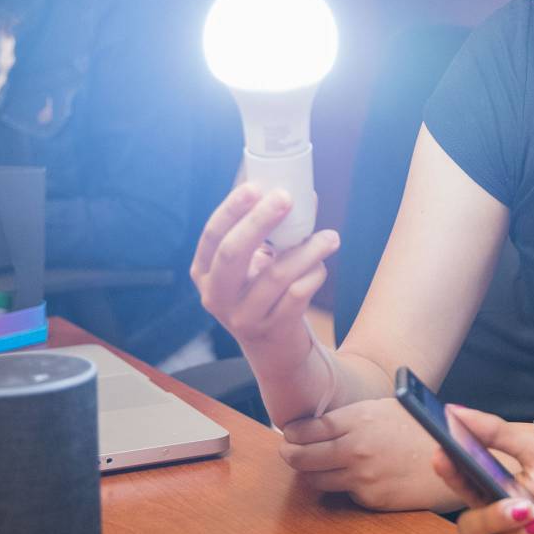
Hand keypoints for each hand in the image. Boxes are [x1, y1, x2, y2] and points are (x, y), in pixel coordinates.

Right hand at [189, 184, 338, 372]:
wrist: (273, 347)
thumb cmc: (263, 291)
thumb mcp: (255, 264)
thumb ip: (272, 232)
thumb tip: (306, 195)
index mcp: (204, 272)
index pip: (212, 236)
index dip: (232, 210)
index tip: (256, 186)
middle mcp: (215, 296)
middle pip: (232, 253)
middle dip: (260, 221)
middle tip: (287, 198)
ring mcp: (241, 317)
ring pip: (275, 276)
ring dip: (307, 250)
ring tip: (329, 237)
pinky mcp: (270, 330)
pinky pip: (297, 295)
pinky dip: (314, 275)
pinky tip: (321, 266)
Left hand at [279, 397, 458, 511]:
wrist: (453, 462)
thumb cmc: (421, 431)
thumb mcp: (387, 408)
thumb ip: (353, 416)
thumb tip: (319, 424)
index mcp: (359, 419)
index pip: (308, 429)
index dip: (293, 433)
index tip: (289, 434)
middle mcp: (355, 447)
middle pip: (302, 456)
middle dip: (290, 454)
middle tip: (289, 452)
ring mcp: (361, 475)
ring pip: (315, 479)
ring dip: (312, 472)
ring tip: (315, 464)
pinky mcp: (368, 498)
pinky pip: (342, 492)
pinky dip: (342, 485)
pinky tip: (351, 476)